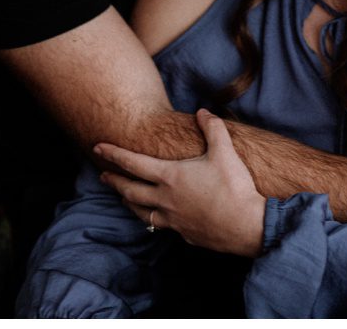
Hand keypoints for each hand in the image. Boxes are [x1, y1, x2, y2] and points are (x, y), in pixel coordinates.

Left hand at [94, 108, 266, 256]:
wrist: (248, 226)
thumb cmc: (234, 187)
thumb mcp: (224, 151)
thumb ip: (212, 128)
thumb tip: (204, 111)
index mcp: (170, 177)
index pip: (133, 163)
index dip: (113, 154)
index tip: (97, 148)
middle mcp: (165, 199)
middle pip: (130, 190)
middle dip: (114, 181)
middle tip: (103, 175)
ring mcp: (173, 220)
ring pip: (141, 212)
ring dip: (129, 203)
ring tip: (123, 198)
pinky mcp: (185, 234)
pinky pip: (163, 226)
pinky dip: (155, 219)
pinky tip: (157, 218)